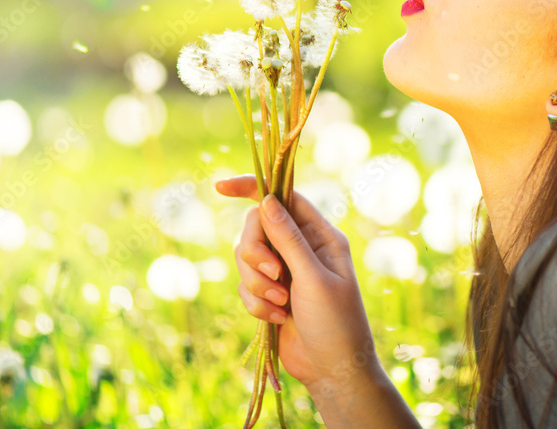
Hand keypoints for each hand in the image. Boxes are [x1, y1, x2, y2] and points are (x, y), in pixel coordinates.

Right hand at [216, 175, 381, 390]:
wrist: (332, 370)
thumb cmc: (336, 322)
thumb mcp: (313, 278)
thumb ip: (288, 240)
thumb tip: (266, 200)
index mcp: (320, 235)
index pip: (284, 197)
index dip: (253, 188)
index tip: (220, 186)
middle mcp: (301, 247)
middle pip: (256, 227)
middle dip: (256, 253)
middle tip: (273, 275)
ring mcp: (284, 270)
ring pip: (246, 258)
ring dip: (257, 284)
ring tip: (281, 305)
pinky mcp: (269, 293)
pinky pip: (245, 285)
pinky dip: (255, 303)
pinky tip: (278, 319)